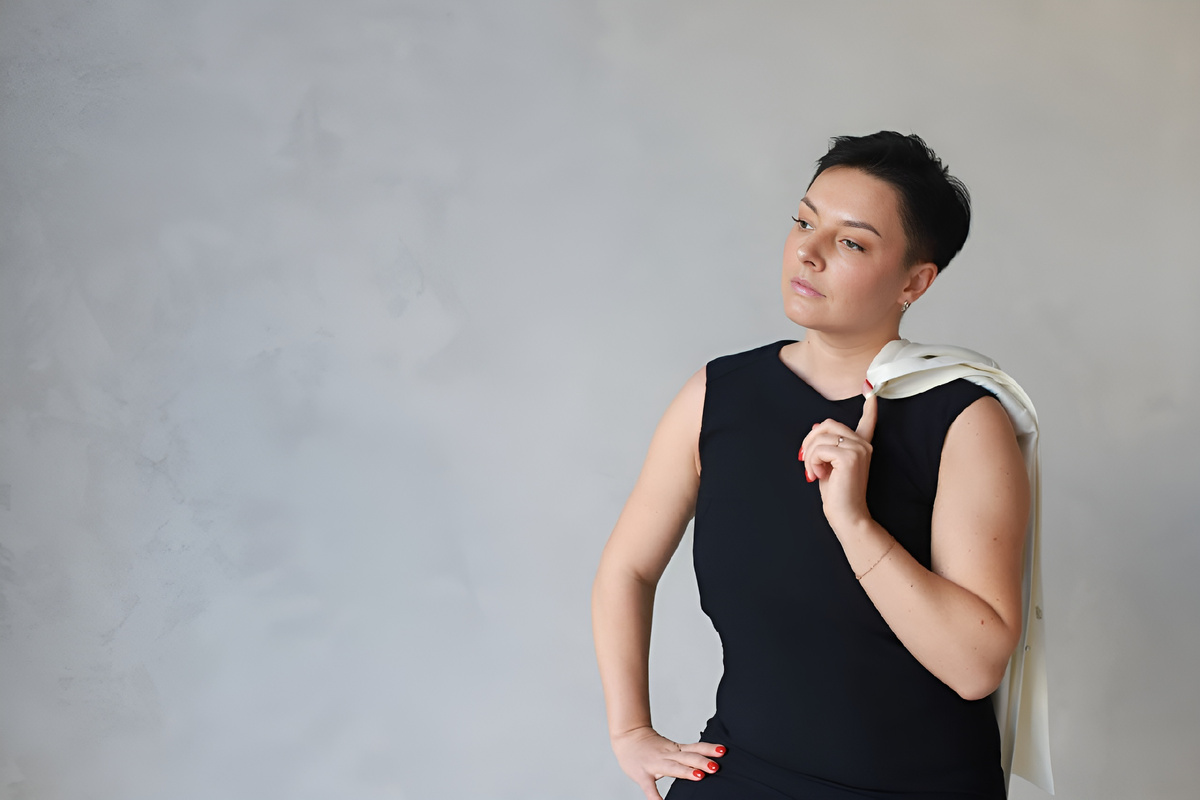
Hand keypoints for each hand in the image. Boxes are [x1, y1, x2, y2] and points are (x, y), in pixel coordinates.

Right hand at [610, 726, 724, 799]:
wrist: (627, 736)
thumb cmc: (649, 745)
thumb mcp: (669, 746)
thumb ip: (685, 754)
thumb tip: (704, 761)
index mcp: (675, 749)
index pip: (695, 747)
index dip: (708, 749)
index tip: (723, 751)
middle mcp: (667, 755)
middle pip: (687, 757)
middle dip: (702, 761)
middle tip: (716, 767)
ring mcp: (655, 764)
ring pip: (673, 767)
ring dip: (686, 771)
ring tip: (700, 776)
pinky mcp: (642, 775)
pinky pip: (650, 788)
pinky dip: (655, 797)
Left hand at [800, 381, 877, 532]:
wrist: (847, 515)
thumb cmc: (837, 495)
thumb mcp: (828, 465)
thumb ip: (826, 447)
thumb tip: (816, 427)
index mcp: (861, 446)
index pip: (866, 422)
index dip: (868, 408)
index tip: (870, 391)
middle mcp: (863, 444)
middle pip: (827, 425)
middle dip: (810, 441)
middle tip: (805, 460)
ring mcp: (859, 449)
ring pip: (820, 437)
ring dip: (809, 455)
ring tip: (814, 472)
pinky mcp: (851, 456)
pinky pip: (820, 449)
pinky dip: (812, 462)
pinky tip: (818, 475)